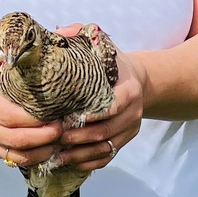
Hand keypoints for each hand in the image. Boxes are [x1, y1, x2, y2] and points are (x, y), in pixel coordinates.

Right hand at [0, 47, 61, 166]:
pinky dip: (34, 158)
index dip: (34, 118)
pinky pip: (13, 160)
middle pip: (15, 139)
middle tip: (63, 127)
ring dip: (41, 151)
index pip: (8, 115)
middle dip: (44, 137)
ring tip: (60, 140)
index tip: (56, 111)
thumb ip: (17, 49)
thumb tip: (60, 35)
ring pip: (16, 155)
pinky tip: (49, 148)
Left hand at [50, 22, 145, 172]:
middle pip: (108, 130)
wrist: (140, 80)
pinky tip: (70, 163)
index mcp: (129, 89)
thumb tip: (59, 33)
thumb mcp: (102, 44)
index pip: (116, 105)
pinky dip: (90, 163)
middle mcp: (133, 112)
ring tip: (58, 156)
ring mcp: (130, 129)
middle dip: (82, 137)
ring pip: (106, 147)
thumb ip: (81, 35)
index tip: (76, 117)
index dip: (97, 113)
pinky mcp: (124, 140)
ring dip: (82, 154)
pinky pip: (108, 157)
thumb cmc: (113, 62)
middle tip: (58, 137)